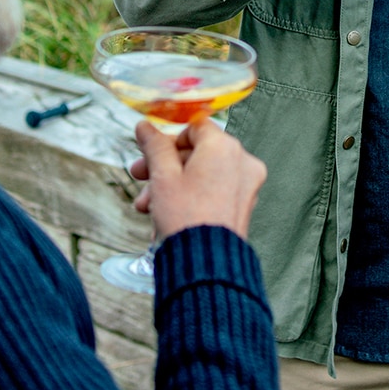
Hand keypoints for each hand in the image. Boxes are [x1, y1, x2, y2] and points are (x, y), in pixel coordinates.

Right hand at [128, 117, 266, 239]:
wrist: (204, 263)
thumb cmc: (186, 218)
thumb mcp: (163, 176)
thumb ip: (155, 146)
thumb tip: (146, 127)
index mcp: (225, 147)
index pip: (196, 127)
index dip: (169, 138)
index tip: (150, 150)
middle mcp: (242, 162)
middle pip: (198, 152)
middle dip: (164, 166)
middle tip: (141, 176)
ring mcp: (246, 185)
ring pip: (203, 174)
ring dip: (172, 185)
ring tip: (148, 205)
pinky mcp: (243, 205)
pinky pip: (213, 192)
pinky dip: (191, 198)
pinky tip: (166, 215)